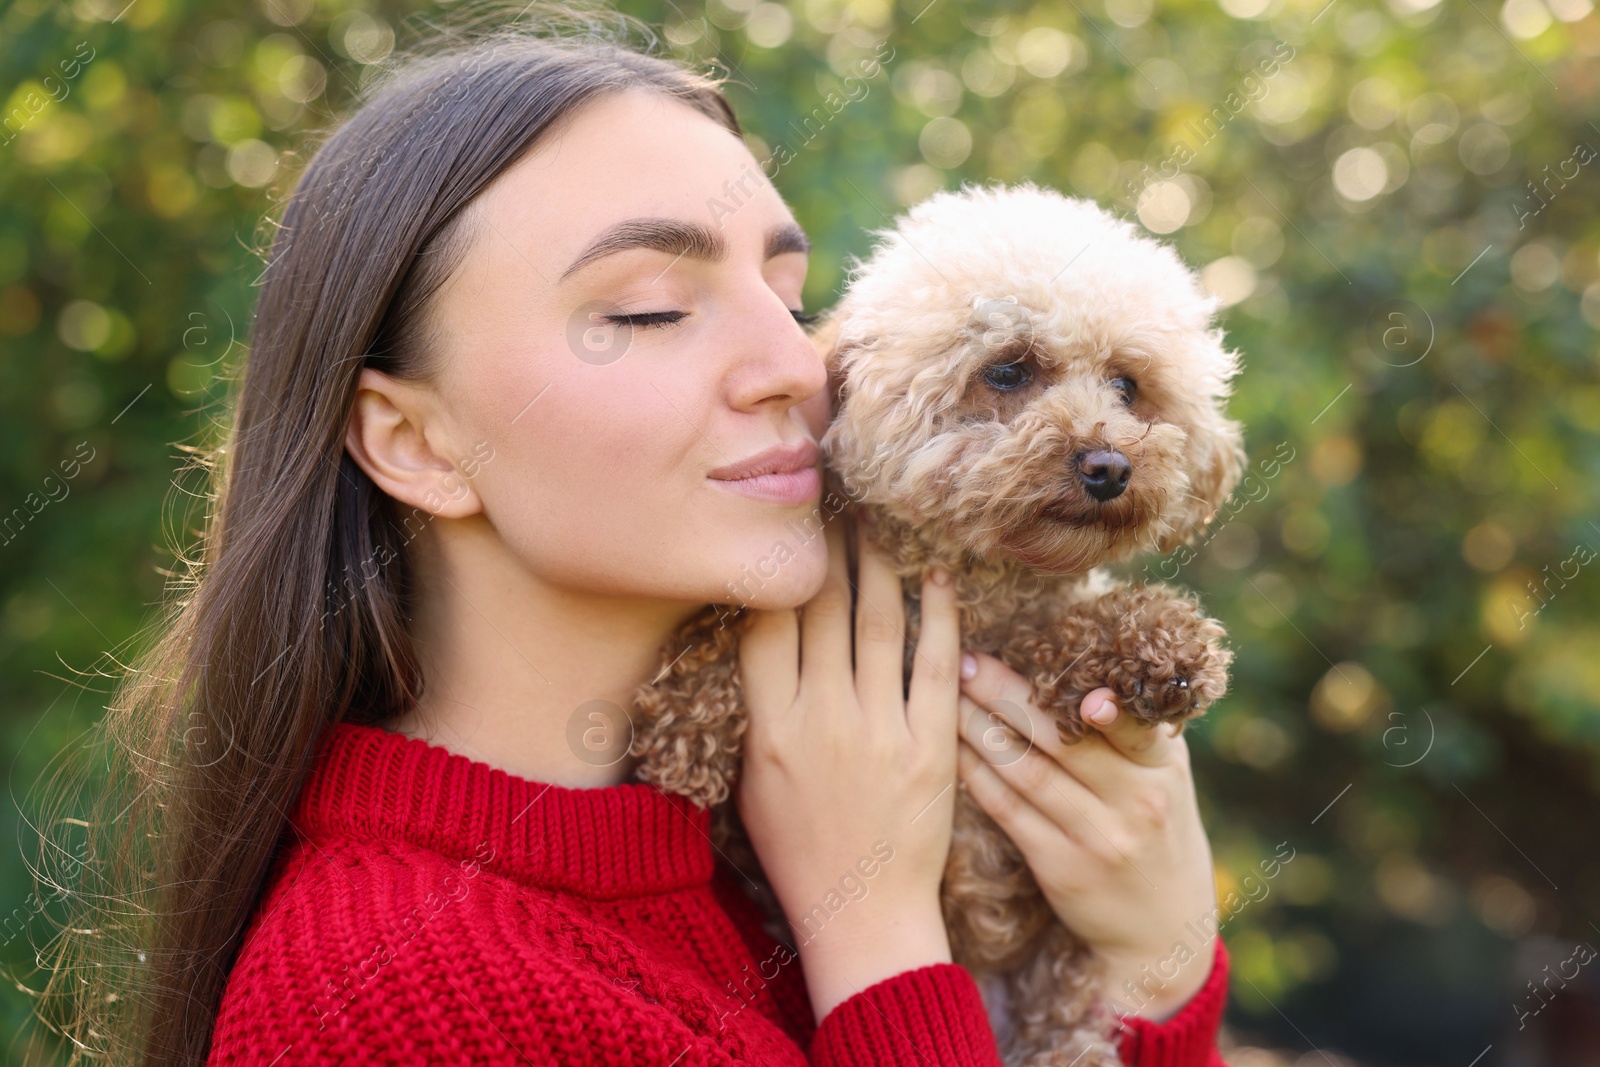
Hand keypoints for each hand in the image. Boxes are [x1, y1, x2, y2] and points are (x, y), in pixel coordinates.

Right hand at [736, 514, 963, 1022]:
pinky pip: (938, 664)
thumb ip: (756, 707)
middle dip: (826, 547)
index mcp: (769, 729)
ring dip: (879, 563)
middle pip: (821, 609)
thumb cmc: (798, 848)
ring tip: (879, 524)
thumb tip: (755, 632)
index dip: (773, 570)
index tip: (781, 533)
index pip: (764, 624)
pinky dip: (939, 615)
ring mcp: (880, 731)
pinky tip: (939, 576)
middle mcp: (822, 720)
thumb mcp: (752, 778)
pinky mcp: (932, 745)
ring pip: (878, 622)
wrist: (862, 914)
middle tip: (833, 504)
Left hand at [953, 651, 1217, 1020]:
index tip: (1049, 657)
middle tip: (965, 661)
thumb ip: (1137, 731)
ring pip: (1026, 771)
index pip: (1128, 721)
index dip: (1090, 695)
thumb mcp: (1167, 780)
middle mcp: (1135, 801)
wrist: (1162, 932)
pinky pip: (1008, 811)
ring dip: (978, 729)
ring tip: (945, 695)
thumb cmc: (1158, 835)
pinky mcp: (1061, 867)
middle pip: (1060, 738)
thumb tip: (1089, 666)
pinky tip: (950, 750)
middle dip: (1005, 694)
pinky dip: (977, 777)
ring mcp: (1097, 837)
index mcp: (1162, 768)